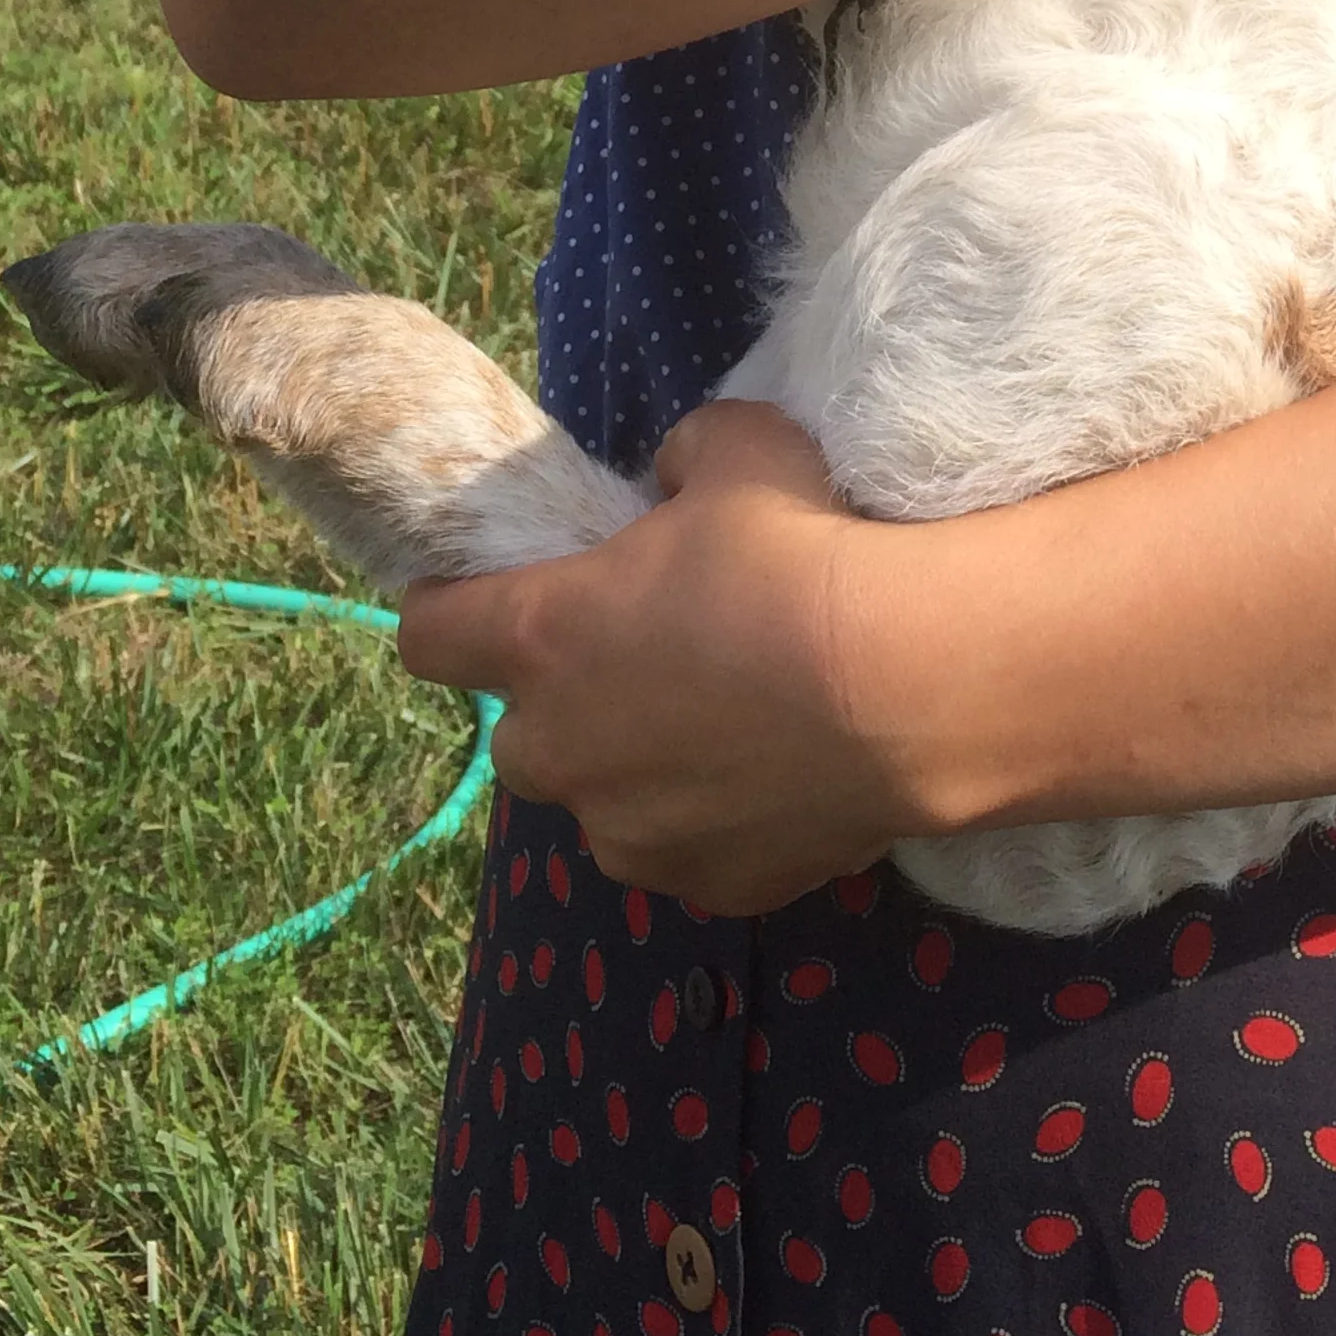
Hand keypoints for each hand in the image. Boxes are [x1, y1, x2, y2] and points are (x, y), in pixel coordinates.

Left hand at [394, 400, 918, 910]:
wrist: (905, 684)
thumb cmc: (798, 553)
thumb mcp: (737, 449)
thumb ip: (683, 458)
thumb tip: (676, 481)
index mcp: (542, 639)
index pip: (429, 636)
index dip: (444, 610)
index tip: (471, 597)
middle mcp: (564, 750)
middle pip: (517, 735)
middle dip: (558, 703)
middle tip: (638, 661)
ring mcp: (632, 833)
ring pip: (604, 804)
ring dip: (637, 770)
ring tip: (726, 728)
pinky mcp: (708, 886)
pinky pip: (691, 850)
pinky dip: (717, 821)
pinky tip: (782, 778)